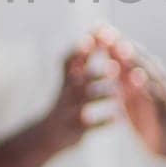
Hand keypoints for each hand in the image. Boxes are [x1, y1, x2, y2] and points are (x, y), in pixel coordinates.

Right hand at [39, 34, 115, 154]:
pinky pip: (91, 126)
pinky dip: (103, 122)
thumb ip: (80, 58)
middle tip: (114, 68)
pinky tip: (117, 119)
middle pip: (80, 81)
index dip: (79, 50)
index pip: (70, 61)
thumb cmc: (64, 102)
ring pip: (86, 103)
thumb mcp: (68, 79)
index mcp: (66, 81)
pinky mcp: (76, 130)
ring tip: (117, 94)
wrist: (48, 135)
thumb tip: (93, 31)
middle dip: (96, 74)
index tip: (92, 38)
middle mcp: (66, 94)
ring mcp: (70, 112)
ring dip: (102, 96)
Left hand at [96, 28, 165, 158]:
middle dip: (120, 44)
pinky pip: (153, 95)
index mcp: (144, 72)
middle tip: (105, 32)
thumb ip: (120, 74)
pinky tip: (135, 78)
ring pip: (146, 72)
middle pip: (136, 56)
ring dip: (133, 60)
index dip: (112, 39)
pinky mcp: (162, 109)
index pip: (127, 50)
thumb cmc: (146, 114)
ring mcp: (160, 91)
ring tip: (119, 49)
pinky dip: (143, 86)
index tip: (95, 26)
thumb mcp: (129, 92)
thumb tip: (106, 54)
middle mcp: (154, 77)